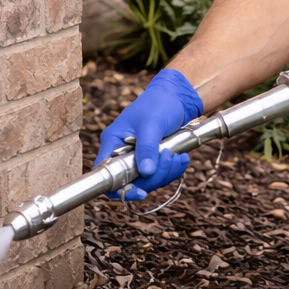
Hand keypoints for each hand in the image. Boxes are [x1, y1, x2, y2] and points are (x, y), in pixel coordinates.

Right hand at [95, 69, 202, 200]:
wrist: (177, 97)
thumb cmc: (159, 103)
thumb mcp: (152, 124)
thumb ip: (147, 148)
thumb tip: (146, 173)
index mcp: (113, 142)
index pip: (106, 173)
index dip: (118, 188)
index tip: (139, 192)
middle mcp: (122, 152)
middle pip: (131, 182)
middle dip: (153, 177)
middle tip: (169, 157)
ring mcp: (138, 157)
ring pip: (148, 180)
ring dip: (166, 172)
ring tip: (178, 156)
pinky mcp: (153, 159)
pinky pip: (160, 174)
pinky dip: (172, 169)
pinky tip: (182, 158)